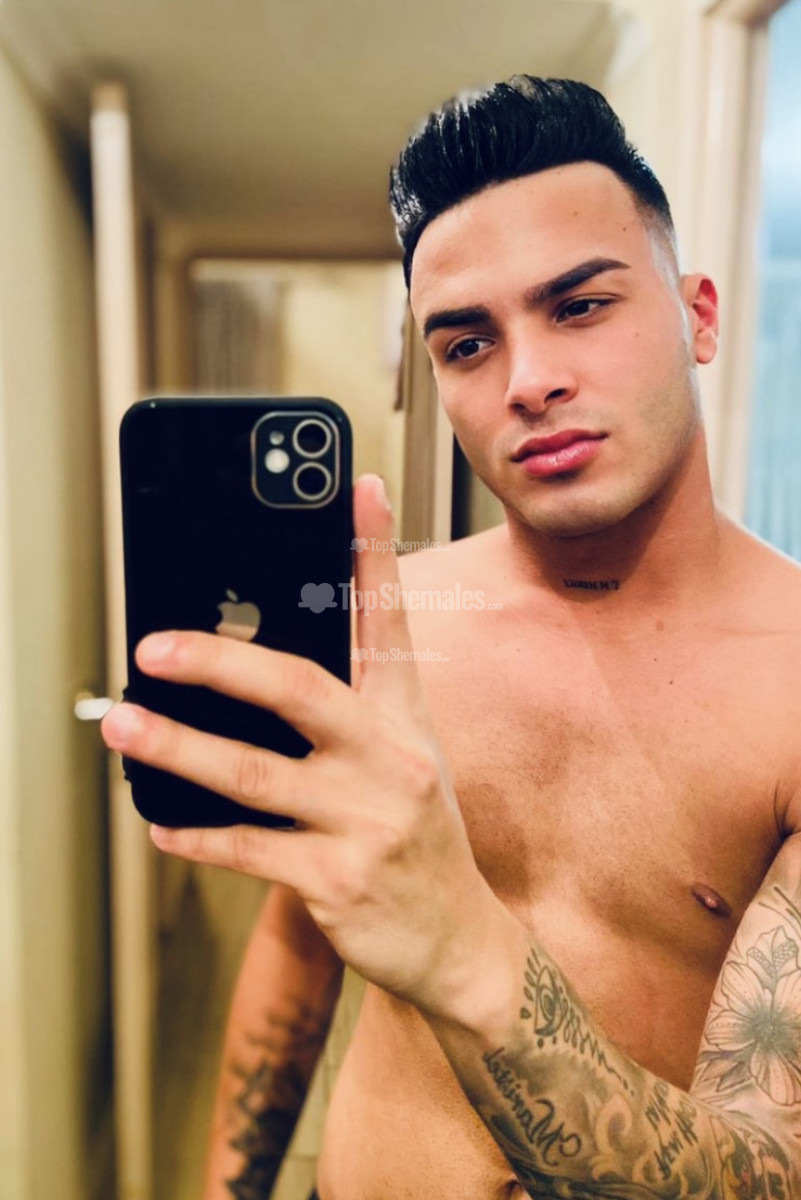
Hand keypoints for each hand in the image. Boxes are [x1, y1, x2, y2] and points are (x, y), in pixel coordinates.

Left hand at [101, 475, 506, 1015]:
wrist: (459, 940)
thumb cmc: (418, 837)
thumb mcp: (406, 759)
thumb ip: (350, 710)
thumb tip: (261, 670)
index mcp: (404, 719)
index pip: (389, 621)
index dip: (376, 550)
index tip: (360, 487)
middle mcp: (390, 759)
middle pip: (299, 689)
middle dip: (221, 660)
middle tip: (157, 646)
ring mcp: (365, 820)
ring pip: (252, 772)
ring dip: (177, 747)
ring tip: (126, 726)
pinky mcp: (336, 879)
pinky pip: (246, 847)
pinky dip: (196, 835)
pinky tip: (160, 822)